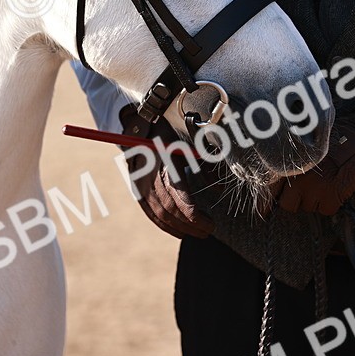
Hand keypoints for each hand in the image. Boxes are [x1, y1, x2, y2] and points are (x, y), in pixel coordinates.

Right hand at [119, 105, 214, 238]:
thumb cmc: (173, 131)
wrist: (143, 122)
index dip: (194, 217)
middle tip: (207, 231)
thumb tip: (218, 189)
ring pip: (158, 213)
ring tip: (195, 233)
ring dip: (177, 227)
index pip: (179, 199)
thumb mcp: (191, 143)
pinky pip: (148, 210)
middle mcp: (150, 175)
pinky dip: (162, 223)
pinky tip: (176, 230)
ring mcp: (140, 181)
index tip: (210, 224)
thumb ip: (205, 166)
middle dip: (189, 225)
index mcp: (166, 163)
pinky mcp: (135, 185)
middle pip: (169, 210)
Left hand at [278, 106, 354, 215]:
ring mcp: (312, 191)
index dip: (269, 199)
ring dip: (314, 200)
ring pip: (307, 207)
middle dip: (295, 200)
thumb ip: (288, 163)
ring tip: (324, 184)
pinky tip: (336, 187)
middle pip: (287, 204)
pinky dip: (331, 202)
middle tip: (306, 190)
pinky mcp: (330, 199)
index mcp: (287, 165)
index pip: (270, 190)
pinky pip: (326, 209)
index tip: (269, 206)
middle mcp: (296, 179)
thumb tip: (276, 184)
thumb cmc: (330, 139)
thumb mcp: (303, 147)